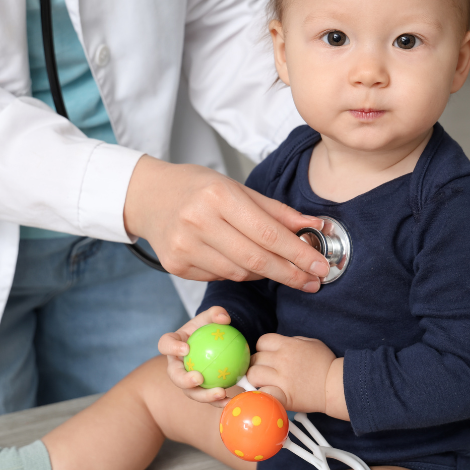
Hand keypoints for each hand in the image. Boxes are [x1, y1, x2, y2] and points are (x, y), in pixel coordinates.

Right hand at [123, 155, 328, 289]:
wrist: (149, 196)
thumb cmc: (198, 188)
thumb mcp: (238, 188)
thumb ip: (277, 212)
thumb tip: (315, 226)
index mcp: (218, 196)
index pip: (268, 233)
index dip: (299, 253)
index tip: (320, 265)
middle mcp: (198, 221)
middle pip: (256, 259)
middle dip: (290, 273)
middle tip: (314, 281)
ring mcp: (185, 246)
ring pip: (240, 273)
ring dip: (267, 274)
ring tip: (285, 271)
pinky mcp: (176, 265)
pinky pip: (220, 277)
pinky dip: (241, 273)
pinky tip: (249, 265)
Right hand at [158, 306, 243, 406]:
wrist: (215, 343)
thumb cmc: (209, 327)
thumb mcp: (211, 317)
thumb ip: (216, 313)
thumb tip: (224, 318)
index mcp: (173, 344)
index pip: (166, 344)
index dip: (171, 348)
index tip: (185, 348)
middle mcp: (176, 365)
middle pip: (175, 376)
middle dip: (184, 380)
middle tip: (199, 378)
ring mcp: (187, 380)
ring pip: (191, 392)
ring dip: (204, 396)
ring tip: (220, 393)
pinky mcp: (199, 390)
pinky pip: (208, 397)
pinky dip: (219, 401)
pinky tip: (232, 400)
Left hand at [246, 334, 338, 414]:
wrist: (335, 385)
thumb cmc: (325, 363)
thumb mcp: (311, 343)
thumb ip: (293, 341)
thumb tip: (279, 345)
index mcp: (288, 345)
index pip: (262, 341)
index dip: (262, 348)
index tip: (266, 355)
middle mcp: (281, 360)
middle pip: (255, 358)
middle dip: (257, 363)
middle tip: (263, 370)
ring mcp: (281, 378)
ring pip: (253, 375)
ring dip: (255, 378)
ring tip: (263, 382)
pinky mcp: (282, 395)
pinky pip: (262, 393)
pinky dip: (261, 393)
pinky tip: (266, 393)